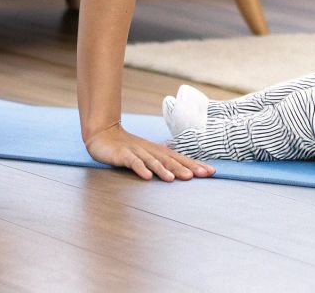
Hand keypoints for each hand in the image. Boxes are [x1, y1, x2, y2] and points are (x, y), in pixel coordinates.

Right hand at [85, 124, 215, 180]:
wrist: (103, 135)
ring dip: (164, 170)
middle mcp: (151, 151)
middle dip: (187, 167)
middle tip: (202, 175)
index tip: (212, 172)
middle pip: (171, 160)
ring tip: (174, 179)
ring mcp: (137, 152)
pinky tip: (146, 177)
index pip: (180, 158)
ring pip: (153, 161)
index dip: (195, 165)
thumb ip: (162, 164)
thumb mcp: (147, 156)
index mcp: (158, 152)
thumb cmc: (128, 149)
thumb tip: (182, 173)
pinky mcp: (122, 155)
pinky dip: (140, 168)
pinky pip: (132, 162)